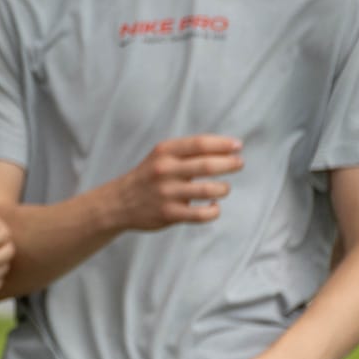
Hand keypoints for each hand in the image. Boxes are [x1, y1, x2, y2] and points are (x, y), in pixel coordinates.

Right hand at [111, 135, 244, 230]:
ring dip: (224, 188)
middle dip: (230, 163)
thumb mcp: (161, 156)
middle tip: (239, 163)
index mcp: (164, 152)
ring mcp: (166, 192)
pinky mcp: (169, 213)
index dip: (223, 144)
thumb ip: (188, 151)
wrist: (119, 201)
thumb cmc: (150, 176)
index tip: (237, 146)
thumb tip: (227, 148)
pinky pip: (202, 214)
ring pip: (209, 190)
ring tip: (224, 188)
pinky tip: (214, 206)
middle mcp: (164, 170)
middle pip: (207, 165)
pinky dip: (214, 210)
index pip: (199, 143)